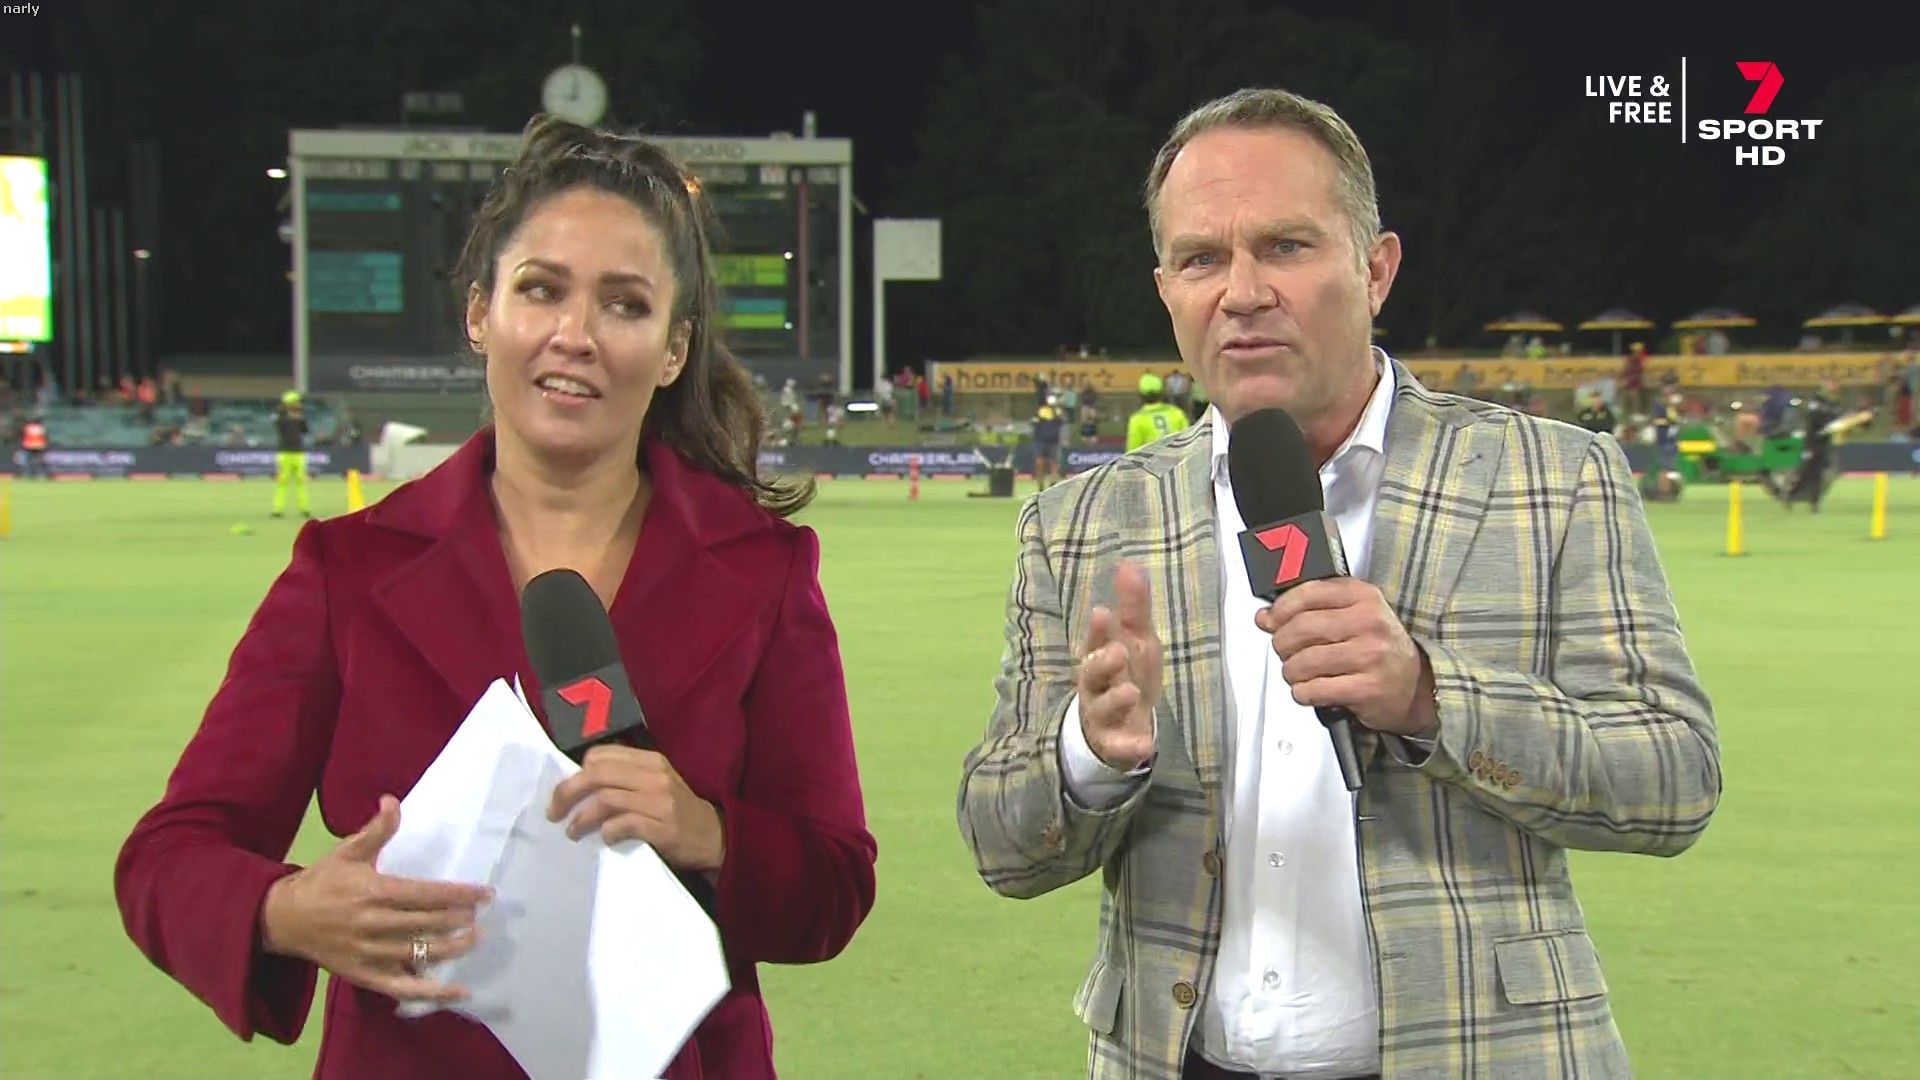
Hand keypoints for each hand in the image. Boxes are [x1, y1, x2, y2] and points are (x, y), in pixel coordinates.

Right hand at [259, 795, 489, 1003]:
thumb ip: (376, 830)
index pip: (426, 894)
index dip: (459, 894)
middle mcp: (374, 924)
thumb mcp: (347, 851)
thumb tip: (392, 800)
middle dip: (460, 920)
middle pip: (427, 924)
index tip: (485, 893)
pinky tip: (459, 992)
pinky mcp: (365, 975)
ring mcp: (370, 953)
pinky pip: (403, 987)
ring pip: (419, 954)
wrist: (283, 919)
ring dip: (453, 949)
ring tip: (476, 940)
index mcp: (374, 892)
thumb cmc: (322, 882)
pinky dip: (432, 993)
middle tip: (483, 916)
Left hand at [546, 747, 725, 872]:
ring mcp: (660, 802)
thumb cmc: (677, 810)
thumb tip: (582, 779)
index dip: (576, 772)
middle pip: (597, 775)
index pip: (602, 755)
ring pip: (605, 800)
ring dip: (581, 819)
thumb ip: (626, 776)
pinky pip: (623, 825)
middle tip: (554, 812)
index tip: (567, 791)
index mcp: (651, 760)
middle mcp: (654, 776)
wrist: (714, 836)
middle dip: (567, 793)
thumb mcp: (656, 783)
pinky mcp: (662, 828)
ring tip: (572, 832)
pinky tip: (605, 839)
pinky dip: (607, 832)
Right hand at [1074, 560, 1161, 769]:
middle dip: (1102, 662)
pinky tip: (1145, 745)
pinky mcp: (1113, 743)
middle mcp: (1096, 685)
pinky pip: (1120, 746)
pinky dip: (1131, 746)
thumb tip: (1129, 562)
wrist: (1122, 725)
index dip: (1098, 631)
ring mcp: (1102, 715)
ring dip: (1116, 700)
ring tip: (1132, 692)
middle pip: (1092, 674)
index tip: (1101, 613)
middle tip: (1117, 651)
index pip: (1096, 641)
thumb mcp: (1137, 639)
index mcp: (1100, 656)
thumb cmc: (1128, 672)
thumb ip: (1134, 605)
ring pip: (1103, 708)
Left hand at [1256, 578, 1436, 736]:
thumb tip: (1265, 617)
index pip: (1308, 593)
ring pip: (1302, 662)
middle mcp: (1369, 622)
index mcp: (1363, 597)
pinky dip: (1303, 693)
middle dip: (1282, 644)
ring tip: (1299, 673)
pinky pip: (1313, 690)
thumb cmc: (1378, 648)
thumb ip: (1309, 611)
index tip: (1271, 620)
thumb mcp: (1352, 616)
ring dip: (1291, 672)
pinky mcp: (1366, 688)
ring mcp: (1370, 656)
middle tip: (1285, 652)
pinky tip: (1310, 690)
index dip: (1280, 609)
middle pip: (1300, 629)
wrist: (1416, 685)